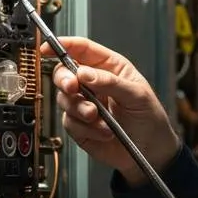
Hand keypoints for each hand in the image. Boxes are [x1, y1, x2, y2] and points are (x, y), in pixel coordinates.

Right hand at [41, 36, 179, 186]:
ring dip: (80, 109)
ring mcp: (85, 105)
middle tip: (73, 88)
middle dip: (65, 80)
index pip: (82, 49)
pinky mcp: (80, 126)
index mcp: (109, 68)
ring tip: (98, 117)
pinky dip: (86, 128)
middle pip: (64, 73)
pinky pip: (70, 123)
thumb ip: (110, 82)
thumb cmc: (149, 118)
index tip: (47, 48)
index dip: (63, 46)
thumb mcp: (137, 95)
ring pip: (64, 99)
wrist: (150, 151)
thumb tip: (84, 73)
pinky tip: (104, 132)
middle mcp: (93, 84)